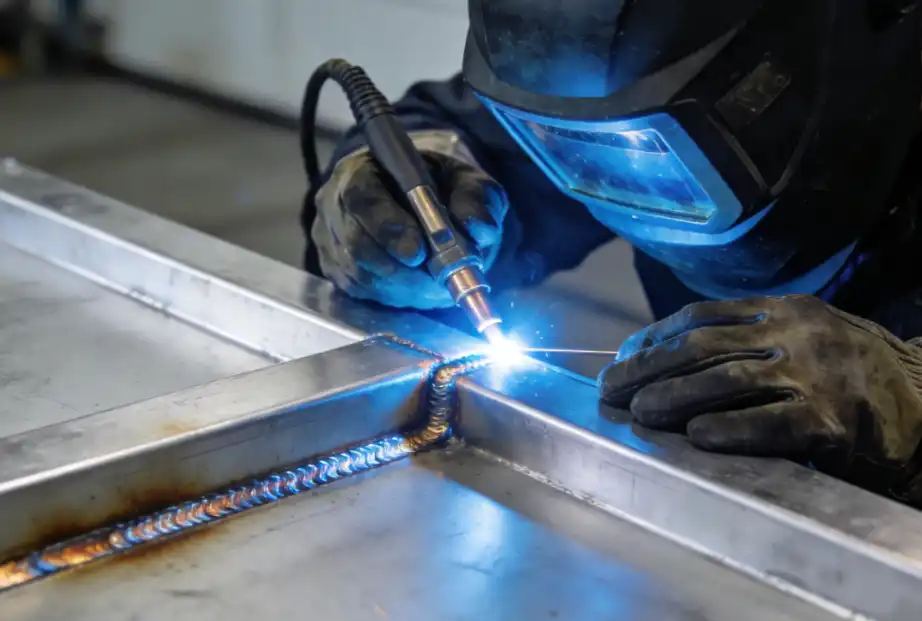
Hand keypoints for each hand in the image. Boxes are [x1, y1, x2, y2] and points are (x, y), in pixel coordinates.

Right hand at [311, 131, 509, 308]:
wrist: (425, 206)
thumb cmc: (441, 189)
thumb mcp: (466, 182)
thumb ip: (476, 199)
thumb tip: (478, 230)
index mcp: (361, 170)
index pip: (361, 198)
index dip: (388, 228)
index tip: (418, 253)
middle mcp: (336, 205)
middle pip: (357, 244)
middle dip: (400, 270)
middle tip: (436, 283)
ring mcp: (332, 241)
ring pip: (360, 274)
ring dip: (402, 288)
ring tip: (436, 288)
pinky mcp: (337, 270)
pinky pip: (360, 293)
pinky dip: (393, 297)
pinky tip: (419, 291)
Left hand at [598, 295, 921, 502]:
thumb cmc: (844, 372)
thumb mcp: (799, 336)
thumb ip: (744, 339)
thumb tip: (663, 357)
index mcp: (782, 309)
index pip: (700, 316)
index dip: (653, 337)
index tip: (622, 356)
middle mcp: (796, 333)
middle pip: (703, 346)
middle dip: (649, 368)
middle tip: (612, 389)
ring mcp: (816, 375)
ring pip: (728, 380)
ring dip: (674, 397)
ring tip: (638, 412)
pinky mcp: (833, 421)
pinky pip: (771, 423)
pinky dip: (729, 428)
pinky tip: (696, 436)